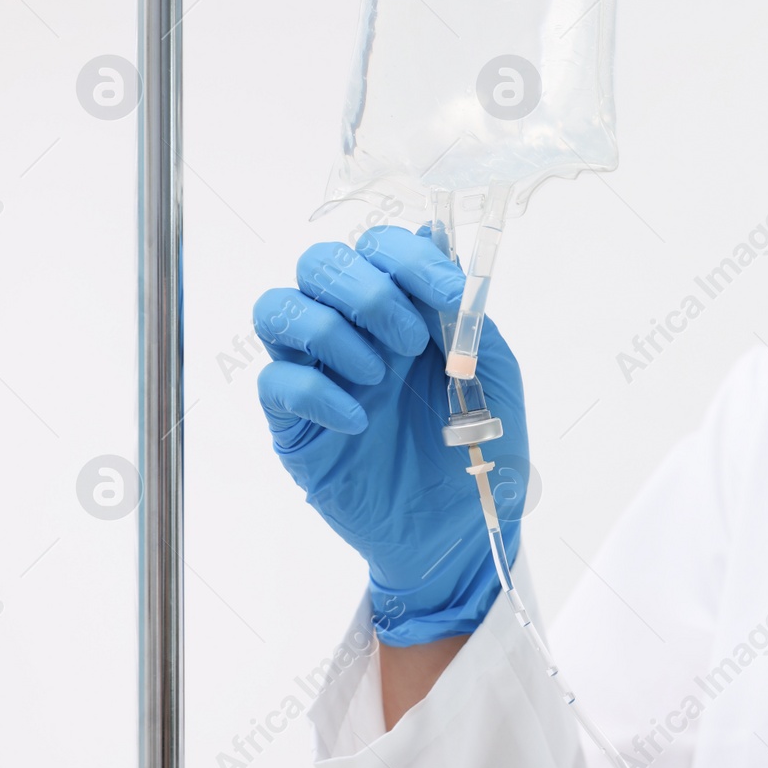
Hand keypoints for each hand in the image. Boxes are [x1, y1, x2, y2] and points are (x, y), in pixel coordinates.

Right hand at [253, 225, 530, 644]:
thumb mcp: (491, 371)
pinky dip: (319, 392)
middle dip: (366, 289)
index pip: (377, 246)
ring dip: (334, 332)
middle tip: (410, 341)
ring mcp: (320, 375)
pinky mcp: (295, 425)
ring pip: (279, 309)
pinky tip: (360, 420)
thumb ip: (462, 308)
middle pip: (318, 263)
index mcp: (403, 311)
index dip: (408, 257)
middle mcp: (354, 332)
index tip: (448, 294)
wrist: (463, 532)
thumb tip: (435, 235)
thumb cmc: (481, 449)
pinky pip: (277, 382)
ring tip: (380, 377)